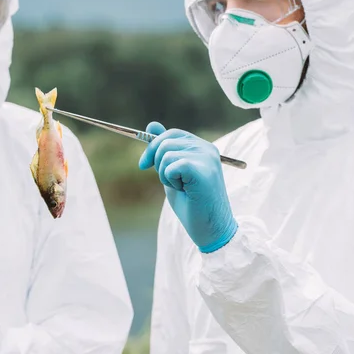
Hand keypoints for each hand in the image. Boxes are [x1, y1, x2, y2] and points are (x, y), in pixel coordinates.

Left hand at [138, 122, 237, 252]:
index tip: (143, 165)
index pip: (171, 133)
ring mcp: (207, 158)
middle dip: (156, 162)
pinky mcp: (203, 170)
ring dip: (165, 175)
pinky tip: (185, 190)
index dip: (153, 147)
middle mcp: (207, 148)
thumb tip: (151, 125)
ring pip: (166, 154)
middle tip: (169, 181)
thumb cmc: (192, 203)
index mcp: (202, 147)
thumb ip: (164, 150)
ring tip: (182, 187)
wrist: (210, 228)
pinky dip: (170, 180)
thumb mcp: (172, 172)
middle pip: (165, 141)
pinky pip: (171, 166)